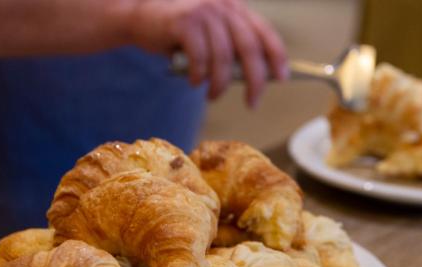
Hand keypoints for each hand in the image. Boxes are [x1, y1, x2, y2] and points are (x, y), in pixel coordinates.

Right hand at [128, 0, 288, 106]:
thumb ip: (231, 48)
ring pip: (223, 58)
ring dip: (220, 85)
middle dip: (255, 81)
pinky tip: (195, 83)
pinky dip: (200, 76)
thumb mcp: (211, 34)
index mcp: (235, 8)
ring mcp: (204, 12)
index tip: (282, 78)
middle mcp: (223, 6)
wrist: (139, 16)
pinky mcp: (185, 22)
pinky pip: (200, 58)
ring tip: (213, 96)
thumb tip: (254, 80)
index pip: (265, 32)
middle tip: (253, 103)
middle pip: (249, 48)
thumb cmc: (179, 32)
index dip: (277, 57)